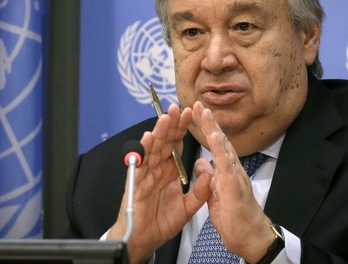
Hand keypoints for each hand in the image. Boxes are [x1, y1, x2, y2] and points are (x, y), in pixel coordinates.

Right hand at [108, 104, 213, 263]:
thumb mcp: (188, 207)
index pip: (177, 145)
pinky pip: (140, 165)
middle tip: (178, 108)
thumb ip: (199, 191)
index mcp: (170, 171)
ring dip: (159, 132)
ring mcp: (146, 174)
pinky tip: (148, 138)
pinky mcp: (137, 183)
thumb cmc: (161, 223)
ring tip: (166, 118)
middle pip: (165, 142)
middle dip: (171, 125)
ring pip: (153, 149)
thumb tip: (210, 174)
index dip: (183, 130)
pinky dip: (143, 151)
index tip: (191, 114)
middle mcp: (157, 169)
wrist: (145, 240)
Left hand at [192, 101, 274, 262]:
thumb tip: (201, 162)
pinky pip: (227, 165)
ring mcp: (235, 175)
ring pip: (224, 148)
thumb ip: (208, 176)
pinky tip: (215, 137)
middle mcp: (231, 169)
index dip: (204, 129)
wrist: (249, 236)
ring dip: (214, 129)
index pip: (213, 145)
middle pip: (218, 140)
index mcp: (225, 170)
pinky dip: (221, 150)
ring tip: (204, 113)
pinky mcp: (235, 185)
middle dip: (208, 121)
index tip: (193, 113)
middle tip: (197, 103)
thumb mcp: (215, 193)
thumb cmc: (235, 216)